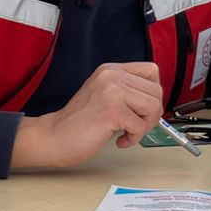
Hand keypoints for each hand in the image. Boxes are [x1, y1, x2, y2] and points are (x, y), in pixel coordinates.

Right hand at [11, 62, 162, 169]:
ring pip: (153, 107)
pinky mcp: (111, 110)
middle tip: (135, 126)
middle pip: (157, 91)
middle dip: (152, 114)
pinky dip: (133, 139)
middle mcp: (111, 75)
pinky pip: (140, 126)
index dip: (153, 93)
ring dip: (145, 126)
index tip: (142, 109)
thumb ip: (128, 91)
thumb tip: (157, 100)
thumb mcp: (104, 95)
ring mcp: (111, 91)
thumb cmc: (78, 123)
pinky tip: (119, 140)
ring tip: (127, 132)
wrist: (53, 137)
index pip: (152, 72)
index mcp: (110, 70)